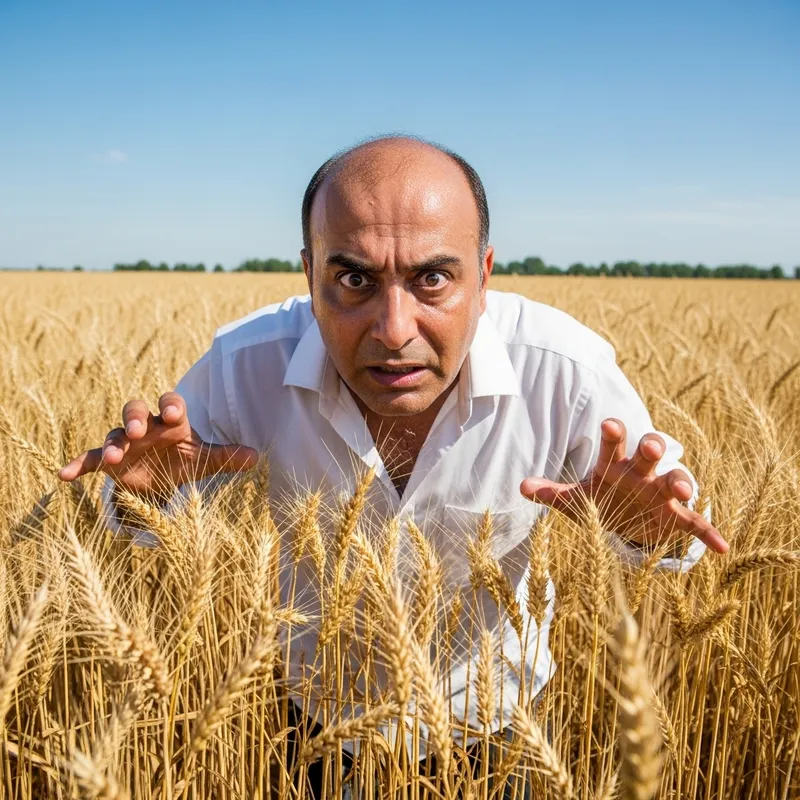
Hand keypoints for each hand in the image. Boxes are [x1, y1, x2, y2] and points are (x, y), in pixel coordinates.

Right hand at [57, 392, 258, 499]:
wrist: (160, 480)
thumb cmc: (184, 460)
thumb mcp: (204, 459)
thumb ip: (226, 457)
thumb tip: (256, 457)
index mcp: (172, 421)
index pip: (171, 403)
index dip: (171, 406)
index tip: (174, 414)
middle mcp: (146, 427)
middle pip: (136, 410)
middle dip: (136, 417)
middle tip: (139, 430)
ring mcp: (126, 443)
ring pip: (115, 433)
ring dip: (115, 442)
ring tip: (117, 455)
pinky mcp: (109, 461)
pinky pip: (92, 458)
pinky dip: (78, 465)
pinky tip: (64, 474)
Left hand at [519, 418, 728, 554]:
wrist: (626, 521)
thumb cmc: (600, 500)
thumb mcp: (576, 498)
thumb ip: (551, 492)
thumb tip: (521, 486)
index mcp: (614, 465)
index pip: (614, 444)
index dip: (614, 434)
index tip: (610, 425)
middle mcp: (641, 474)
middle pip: (650, 453)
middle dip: (651, 448)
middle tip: (649, 447)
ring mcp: (661, 494)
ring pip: (676, 480)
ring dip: (681, 483)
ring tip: (684, 491)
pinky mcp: (676, 517)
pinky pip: (695, 524)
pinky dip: (708, 534)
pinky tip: (721, 548)